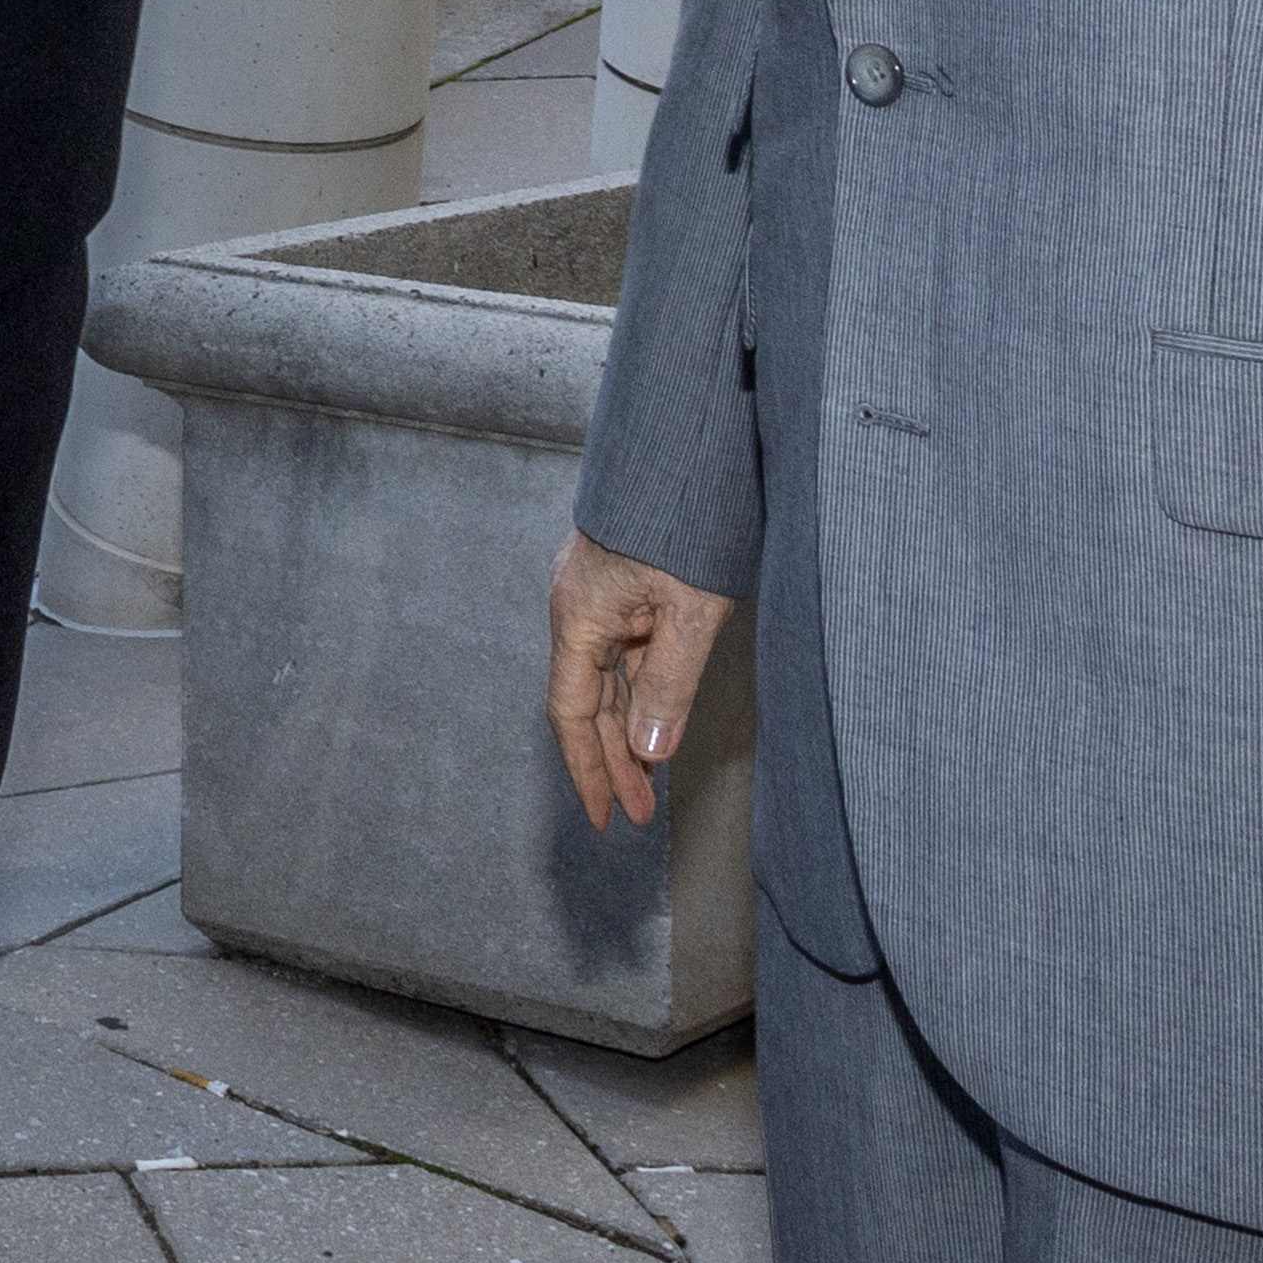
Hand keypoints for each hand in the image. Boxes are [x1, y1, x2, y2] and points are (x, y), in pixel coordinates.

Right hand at [543, 525, 736, 835]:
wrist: (687, 445)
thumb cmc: (684, 519)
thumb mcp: (689, 611)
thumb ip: (668, 683)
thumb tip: (651, 749)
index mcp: (579, 618)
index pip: (572, 713)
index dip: (589, 769)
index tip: (607, 817)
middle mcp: (579, 608)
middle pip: (588, 701)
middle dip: (613, 760)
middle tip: (638, 815)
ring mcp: (598, 594)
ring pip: (607, 677)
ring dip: (628, 729)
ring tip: (652, 781)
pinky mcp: (621, 582)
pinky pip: (624, 651)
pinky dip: (638, 691)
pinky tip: (656, 715)